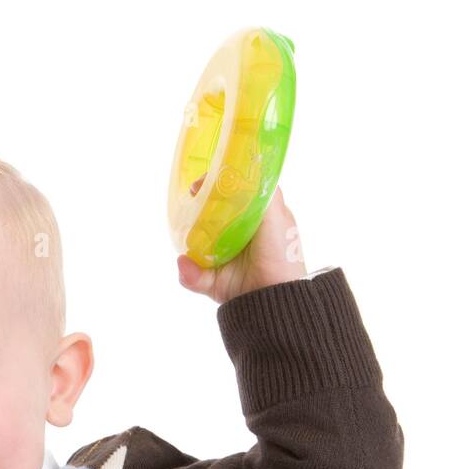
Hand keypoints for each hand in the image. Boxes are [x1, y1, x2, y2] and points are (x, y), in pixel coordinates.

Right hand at [177, 175, 306, 303]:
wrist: (277, 299)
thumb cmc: (282, 255)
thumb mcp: (276, 216)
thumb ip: (264, 192)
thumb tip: (247, 169)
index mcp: (254, 218)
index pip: (231, 195)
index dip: (216, 184)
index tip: (205, 180)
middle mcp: (236, 235)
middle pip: (208, 215)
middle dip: (196, 207)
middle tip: (192, 198)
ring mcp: (221, 257)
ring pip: (194, 242)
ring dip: (188, 239)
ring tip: (191, 237)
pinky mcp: (210, 280)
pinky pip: (191, 272)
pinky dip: (187, 270)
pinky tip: (188, 264)